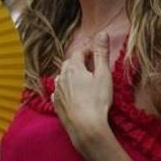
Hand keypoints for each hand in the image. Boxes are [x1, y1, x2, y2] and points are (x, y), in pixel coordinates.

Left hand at [52, 33, 114, 154]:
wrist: (85, 127)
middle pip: (69, 64)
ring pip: (62, 77)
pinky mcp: (56, 105)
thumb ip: (102, 54)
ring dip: (70, 75)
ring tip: (80, 78)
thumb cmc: (97, 100)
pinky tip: (70, 94)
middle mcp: (62, 77)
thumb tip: (102, 33)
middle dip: (78, 61)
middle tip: (89, 64)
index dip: (87, 51)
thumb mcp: (104, 75)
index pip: (79, 52)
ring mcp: (57, 92)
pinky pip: (58, 92)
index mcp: (74, 68)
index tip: (94, 52)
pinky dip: (64, 89)